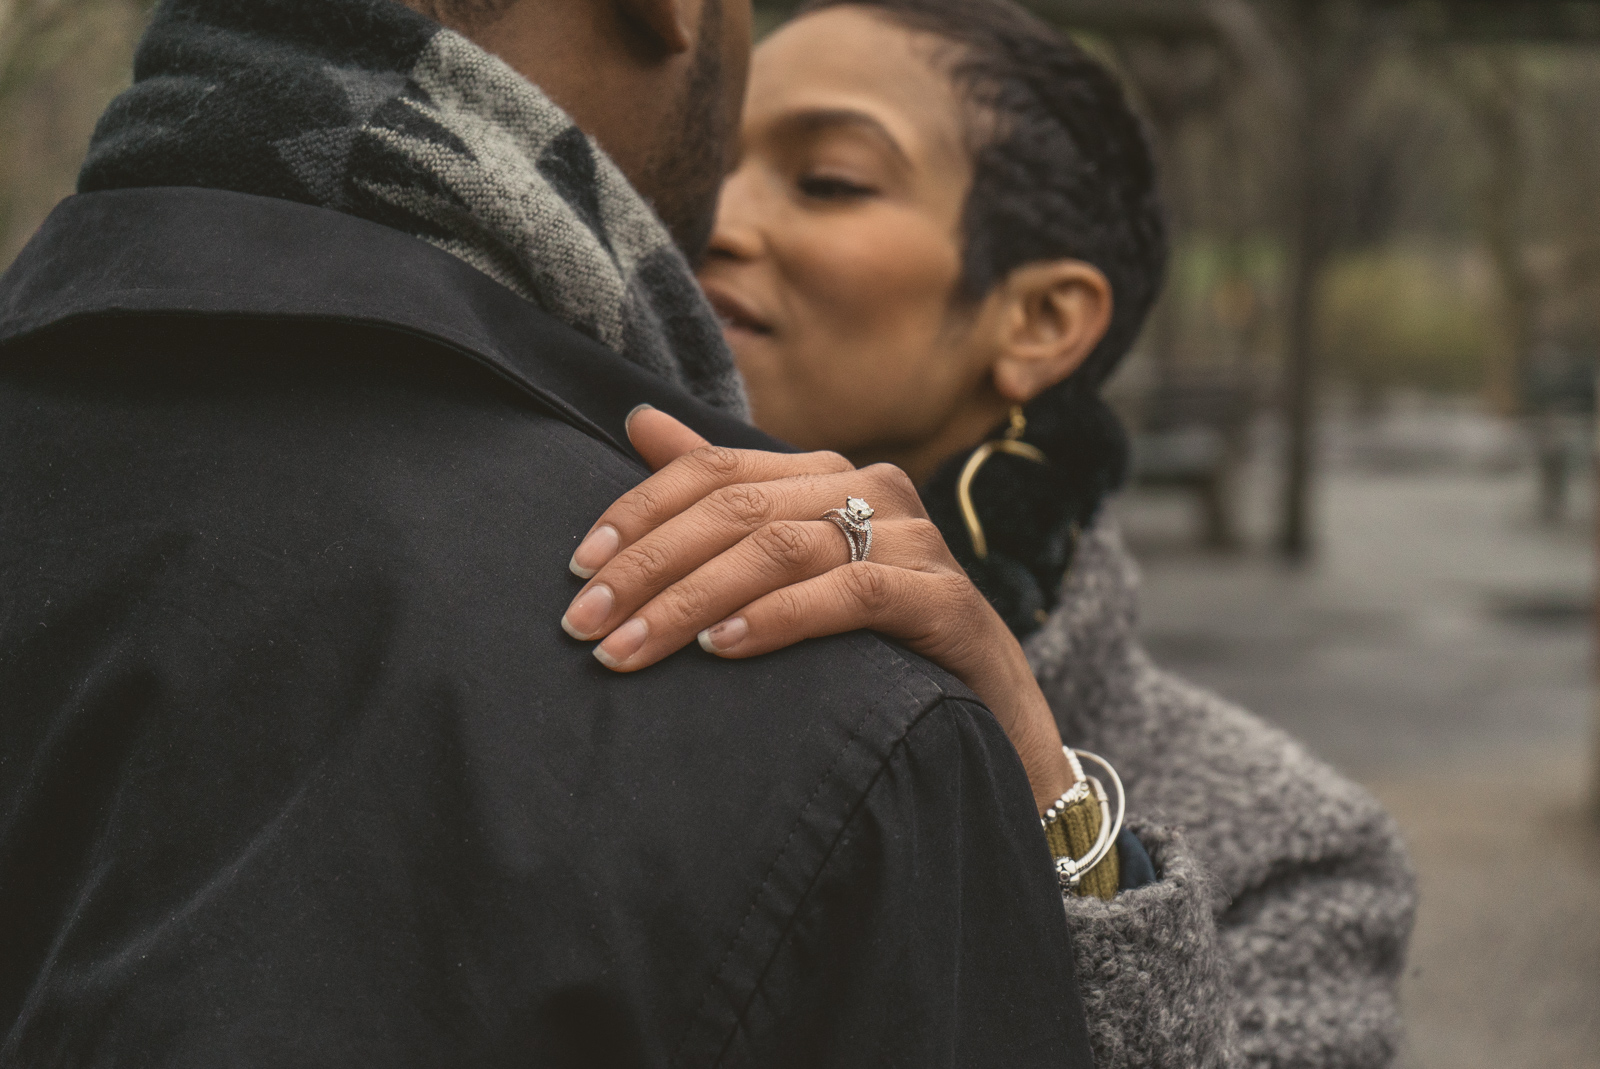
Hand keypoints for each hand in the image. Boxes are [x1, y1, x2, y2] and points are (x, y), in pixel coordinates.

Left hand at [561, 406, 1073, 811]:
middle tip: (585, 625)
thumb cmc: (875, 641)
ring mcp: (915, 542)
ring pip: (783, 549)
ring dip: (693, 600)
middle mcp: (873, 491)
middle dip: (650, 567)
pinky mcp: (946, 599)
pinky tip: (721, 649)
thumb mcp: (792, 565)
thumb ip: (722, 493)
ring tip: (631, 649)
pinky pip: (852, 595)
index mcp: (827, 474)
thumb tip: (639, 420)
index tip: (579, 569)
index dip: (639, 512)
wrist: (988, 716)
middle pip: (738, 510)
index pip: (714, 472)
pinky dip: (778, 618)